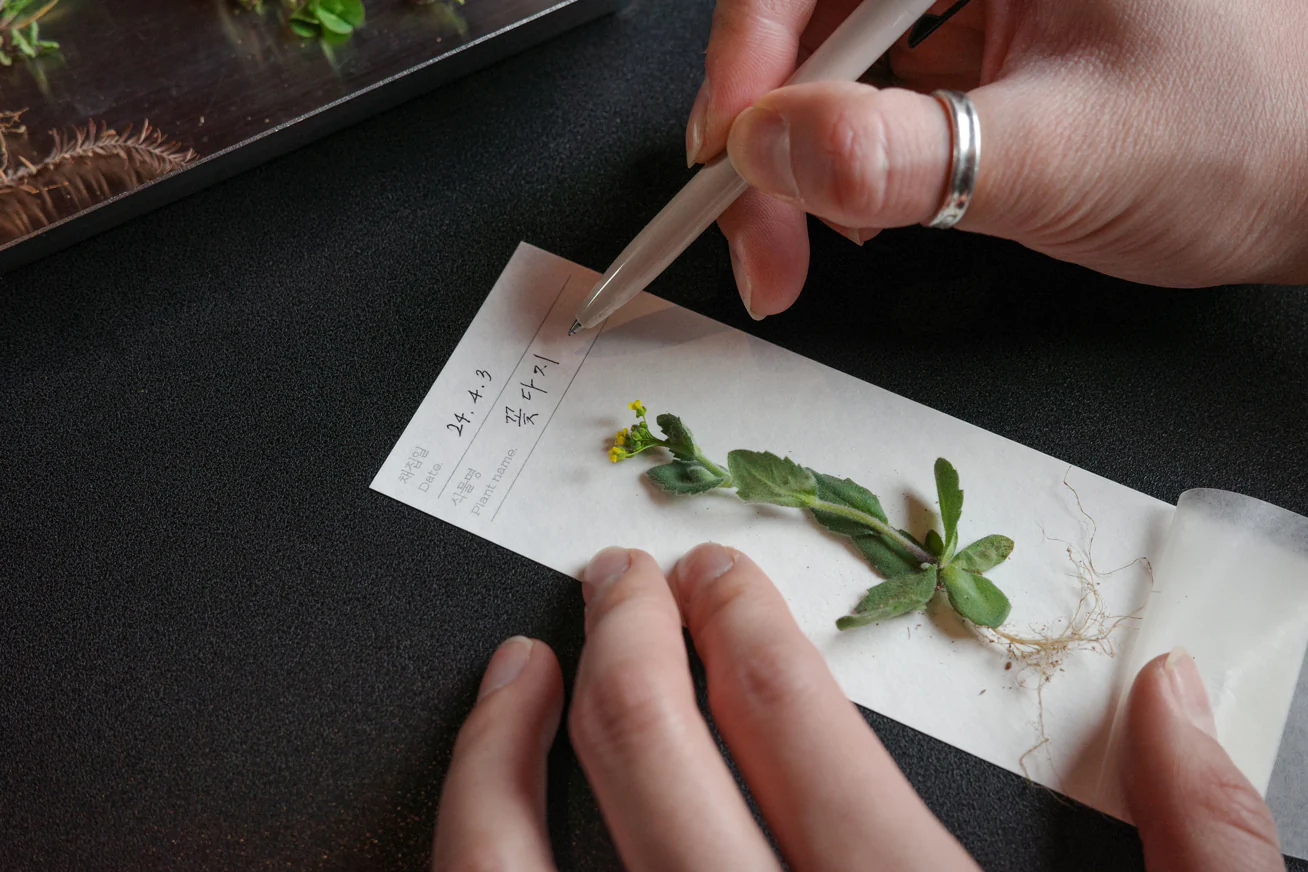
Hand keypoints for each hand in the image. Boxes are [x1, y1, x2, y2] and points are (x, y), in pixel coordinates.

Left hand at [431, 543, 1284, 870]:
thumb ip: (1205, 855)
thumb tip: (1170, 702)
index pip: (795, 730)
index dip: (749, 629)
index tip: (720, 578)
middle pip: (652, 764)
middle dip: (630, 644)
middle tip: (620, 580)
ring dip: (500, 750)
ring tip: (513, 669)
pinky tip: (472, 839)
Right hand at [684, 0, 1307, 318]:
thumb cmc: (1259, 137)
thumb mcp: (1072, 155)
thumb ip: (914, 157)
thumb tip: (776, 152)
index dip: (750, 52)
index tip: (728, 154)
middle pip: (812, 10)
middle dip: (767, 128)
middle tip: (757, 232)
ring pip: (831, 51)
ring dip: (798, 150)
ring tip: (812, 233)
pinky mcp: (979, 40)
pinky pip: (875, 82)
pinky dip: (846, 151)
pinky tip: (861, 203)